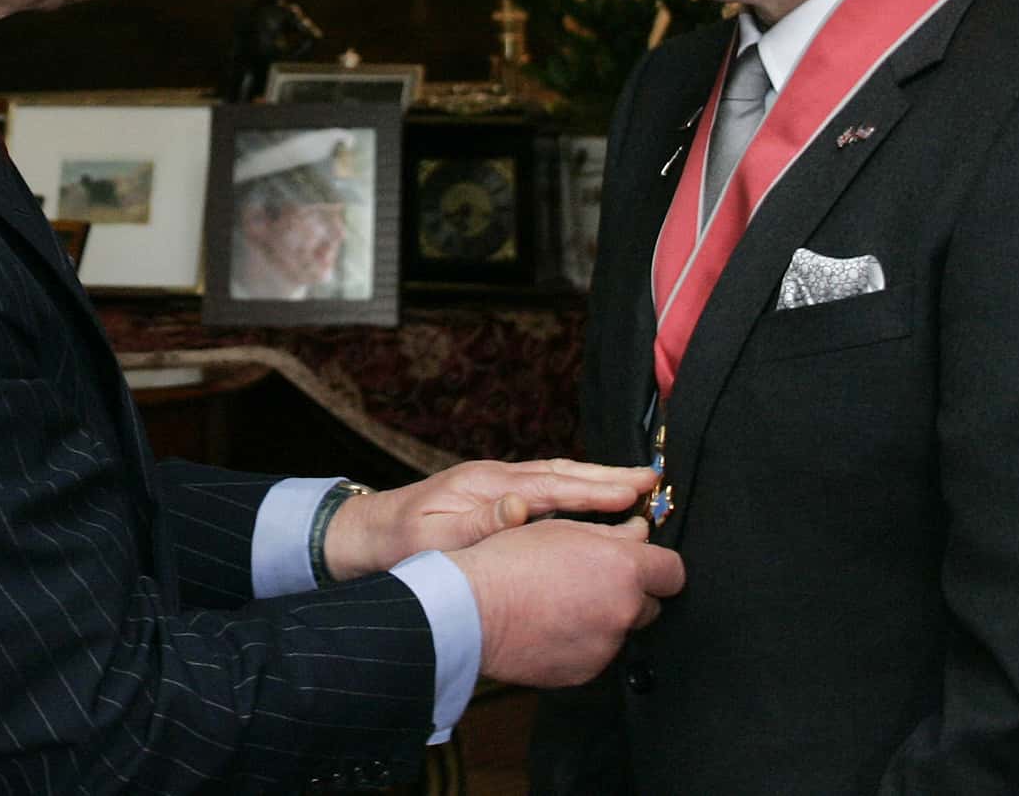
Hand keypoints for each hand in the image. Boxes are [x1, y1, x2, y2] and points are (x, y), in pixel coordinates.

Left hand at [323, 458, 657, 580]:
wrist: (366, 538)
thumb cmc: (399, 545)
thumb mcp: (434, 538)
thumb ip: (480, 523)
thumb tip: (522, 507)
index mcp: (488, 486)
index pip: (553, 485)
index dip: (596, 489)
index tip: (635, 490)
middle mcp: (497, 479)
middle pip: (563, 473)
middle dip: (609, 477)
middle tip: (652, 480)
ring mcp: (496, 487)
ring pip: (557, 479)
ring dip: (596, 481)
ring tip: (636, 486)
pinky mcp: (493, 500)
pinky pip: (545, 492)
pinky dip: (574, 492)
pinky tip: (594, 504)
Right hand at [449, 515, 684, 687]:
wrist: (471, 611)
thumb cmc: (509, 562)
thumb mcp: (561, 528)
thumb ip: (611, 533)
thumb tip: (639, 533)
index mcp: (623, 570)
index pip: (673, 571)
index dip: (657, 565)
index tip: (643, 563)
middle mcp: (623, 611)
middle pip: (650, 604)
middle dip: (629, 592)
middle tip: (591, 579)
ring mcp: (606, 647)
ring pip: (620, 629)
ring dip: (603, 617)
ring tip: (561, 602)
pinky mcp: (585, 672)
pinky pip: (596, 653)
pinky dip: (582, 641)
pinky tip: (552, 625)